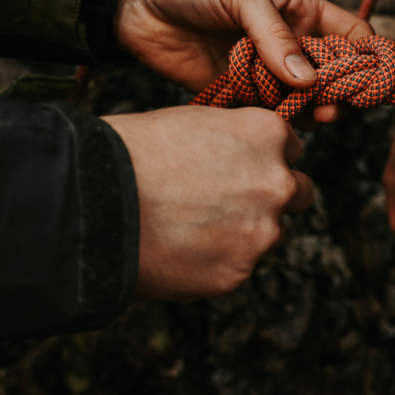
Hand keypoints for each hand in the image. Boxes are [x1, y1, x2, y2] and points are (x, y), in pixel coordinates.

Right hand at [102, 106, 312, 300]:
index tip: (242, 166)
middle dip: (272, 197)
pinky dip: (217, 262)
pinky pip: (238, 267)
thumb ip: (236, 140)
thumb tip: (246, 156)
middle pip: (298, 193)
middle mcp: (277, 183)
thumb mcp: (195, 121)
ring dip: (246, 232)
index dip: (265, 158)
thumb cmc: (133, 152)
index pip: (292, 149)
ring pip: (270, 234)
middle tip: (230, 201)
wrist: (95, 202)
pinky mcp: (238, 274)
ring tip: (192, 228)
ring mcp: (261, 232)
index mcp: (267, 135)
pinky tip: (180, 250)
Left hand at [114, 0, 374, 125]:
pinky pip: (267, 113)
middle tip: (334, 106)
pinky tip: (277, 122)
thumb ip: (275, 35)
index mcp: (299, 10)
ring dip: (311, 111)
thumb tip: (308, 79)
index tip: (374, 79)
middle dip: (340, 92)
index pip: (350, 35)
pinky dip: (276, 121)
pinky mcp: (238, 93)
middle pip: (333, 76)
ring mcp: (264, 71)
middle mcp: (288, 43)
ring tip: (311, 115)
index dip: (368, 57)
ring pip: (303, 101)